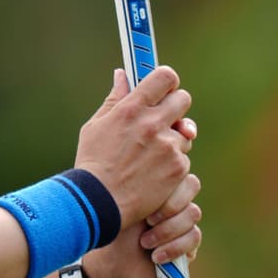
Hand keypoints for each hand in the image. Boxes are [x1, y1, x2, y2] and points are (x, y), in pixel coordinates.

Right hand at [73, 65, 192, 226]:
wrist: (100, 203)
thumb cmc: (93, 162)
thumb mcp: (96, 125)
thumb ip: (114, 98)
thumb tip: (122, 74)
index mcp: (131, 108)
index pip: (164, 77)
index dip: (166, 81)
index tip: (162, 88)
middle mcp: (153, 123)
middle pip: (183, 99)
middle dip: (175, 106)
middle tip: (164, 117)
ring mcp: (168, 147)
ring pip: (184, 133)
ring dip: (172, 139)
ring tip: (150, 155)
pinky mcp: (178, 168)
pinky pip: (183, 157)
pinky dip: (172, 164)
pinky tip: (153, 173)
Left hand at [83, 170, 203, 277]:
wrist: (109, 268)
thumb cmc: (110, 233)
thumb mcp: (119, 203)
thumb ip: (134, 180)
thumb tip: (144, 155)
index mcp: (155, 185)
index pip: (175, 169)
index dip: (164, 184)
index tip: (143, 203)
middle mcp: (171, 201)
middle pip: (191, 185)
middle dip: (169, 205)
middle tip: (148, 221)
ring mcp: (182, 222)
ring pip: (193, 213)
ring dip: (168, 229)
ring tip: (145, 243)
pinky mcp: (188, 245)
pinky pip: (194, 237)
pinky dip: (174, 247)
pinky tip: (155, 256)